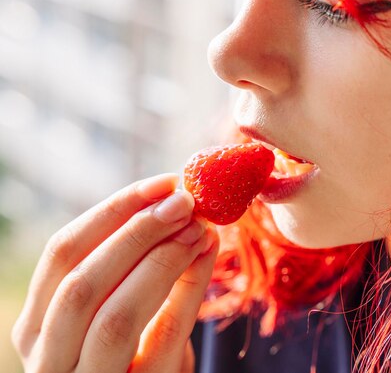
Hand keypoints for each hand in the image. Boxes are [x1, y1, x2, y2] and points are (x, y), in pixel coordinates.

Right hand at [12, 174, 219, 372]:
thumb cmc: (132, 352)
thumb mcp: (116, 308)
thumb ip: (131, 264)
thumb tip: (173, 202)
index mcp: (37, 325)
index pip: (62, 254)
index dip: (113, 211)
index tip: (161, 183)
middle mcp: (48, 358)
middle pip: (81, 281)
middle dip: (137, 232)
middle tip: (184, 201)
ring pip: (116, 315)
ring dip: (162, 259)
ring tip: (198, 226)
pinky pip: (164, 338)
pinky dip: (190, 288)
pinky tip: (207, 254)